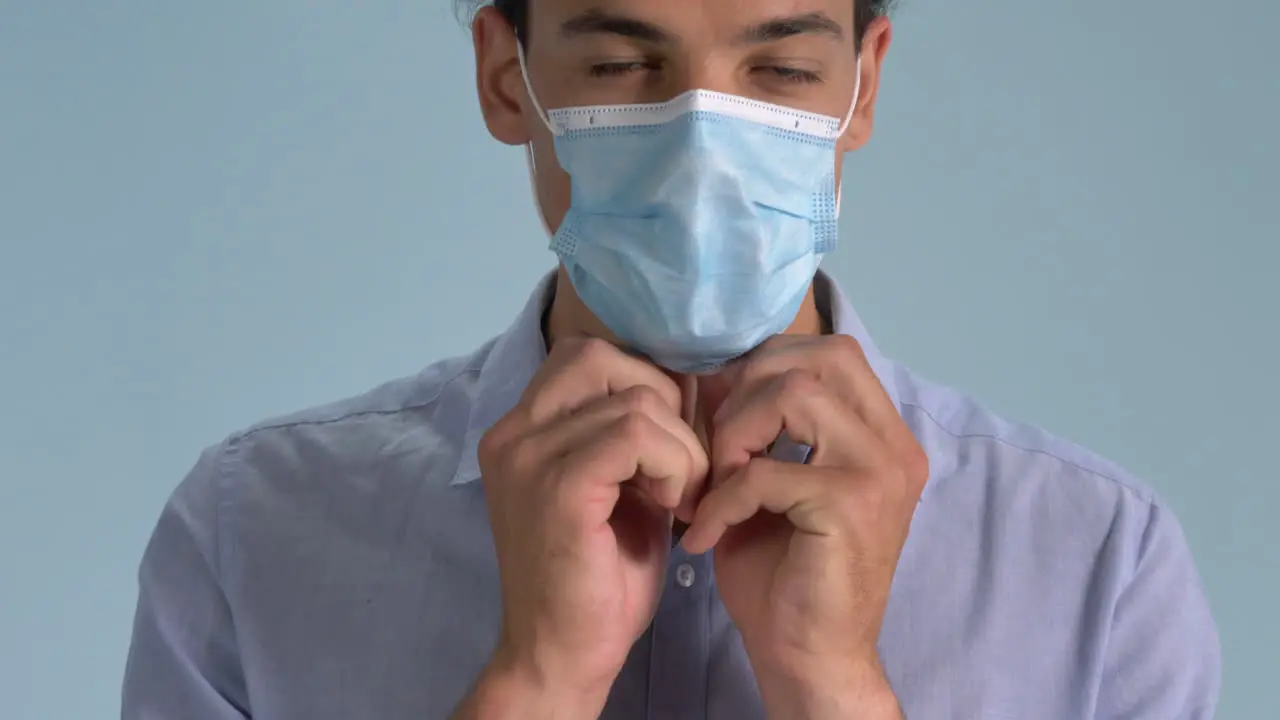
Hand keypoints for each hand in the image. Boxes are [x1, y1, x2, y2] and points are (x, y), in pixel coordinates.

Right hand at [470, 338, 708, 717]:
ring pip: (635, 401)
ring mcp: (528, 457)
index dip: (645, 384)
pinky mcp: (557, 487)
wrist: (563, 656)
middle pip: (602, 358)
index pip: (587, 356)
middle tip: (682, 465)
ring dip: (682, 448)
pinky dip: (675, 465)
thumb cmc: (598, 580)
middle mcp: (513, 433)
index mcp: (521, 430)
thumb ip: (638, 433)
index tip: (673, 444)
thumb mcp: (621, 487)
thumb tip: (689, 379)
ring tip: (681, 498)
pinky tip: (676, 506)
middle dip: (662, 402)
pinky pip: (636, 435)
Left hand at [683, 335, 926, 718]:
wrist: (810, 659)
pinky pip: (766, 471)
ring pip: (796, 392)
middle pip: (821, 356)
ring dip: (737, 432)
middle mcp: (894, 446)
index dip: (767, 365)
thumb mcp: (774, 482)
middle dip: (751, 386)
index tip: (723, 410)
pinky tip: (704, 533)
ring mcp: (880, 473)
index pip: (833, 351)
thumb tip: (720, 371)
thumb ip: (763, 427)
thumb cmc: (785, 574)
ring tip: (716, 481)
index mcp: (883, 437)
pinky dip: (723, 497)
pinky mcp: (849, 506)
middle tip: (718, 444)